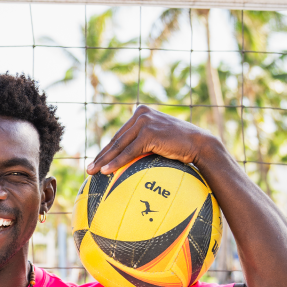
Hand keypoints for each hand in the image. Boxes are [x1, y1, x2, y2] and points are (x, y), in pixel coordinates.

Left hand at [86, 105, 220, 175]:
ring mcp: (144, 122)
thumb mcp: (159, 140)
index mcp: (141, 113)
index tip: (95, 162)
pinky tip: (105, 172)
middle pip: (116, 140)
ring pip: (119, 146)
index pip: (119, 135)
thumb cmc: (180, 147)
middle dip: (100, 156)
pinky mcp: (149, 133)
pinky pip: (128, 152)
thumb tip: (130, 159)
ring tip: (92, 172)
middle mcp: (141, 114)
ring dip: (104, 161)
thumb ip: (144, 142)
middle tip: (88, 169)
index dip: (106, 150)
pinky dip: (116, 163)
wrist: (199, 144)